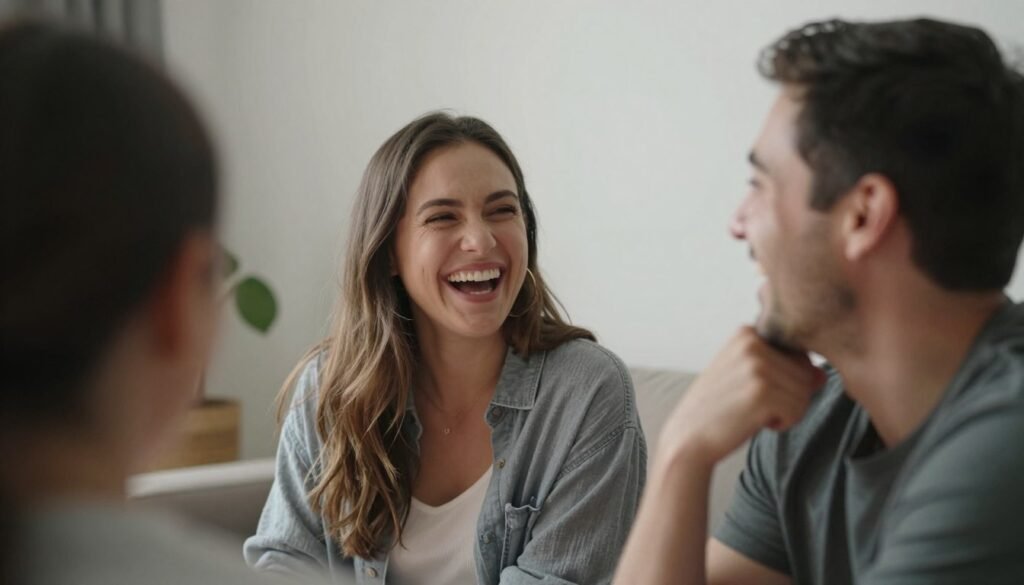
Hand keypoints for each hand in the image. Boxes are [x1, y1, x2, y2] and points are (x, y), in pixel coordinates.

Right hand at [658, 326, 825, 469]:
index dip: (783, 380)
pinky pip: (798, 410)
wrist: (688, 437)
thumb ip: (785, 369)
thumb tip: (822, 375)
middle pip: (806, 372)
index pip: (798, 355)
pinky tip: (754, 421)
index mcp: (747, 332)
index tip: (751, 389)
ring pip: (805, 393)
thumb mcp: (748, 378)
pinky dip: (783, 424)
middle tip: (752, 404)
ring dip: (786, 411)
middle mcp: (752, 342)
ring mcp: (756, 366)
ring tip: (751, 412)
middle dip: (788, 396)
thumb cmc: (719, 409)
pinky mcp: (761, 392)